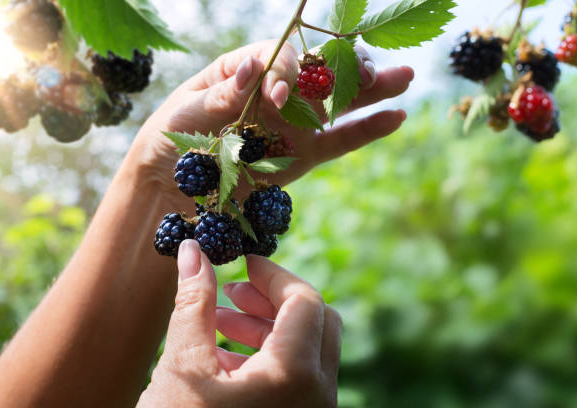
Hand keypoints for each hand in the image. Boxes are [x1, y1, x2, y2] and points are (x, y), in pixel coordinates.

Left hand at [128, 40, 413, 205]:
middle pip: (320, 72)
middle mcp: (275, 92)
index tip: (278, 95)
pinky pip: (341, 141)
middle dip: (345, 67)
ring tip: (406, 76)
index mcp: (245, 70)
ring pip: (339, 103)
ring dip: (372, 90)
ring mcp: (293, 124)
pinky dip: (368, 130)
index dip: (286, 70)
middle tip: (367, 69)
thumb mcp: (189, 110)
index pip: (279, 58)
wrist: (171, 189)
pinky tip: (397, 115)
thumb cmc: (171, 139)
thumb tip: (257, 65)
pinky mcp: (304, 156)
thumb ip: (226, 92)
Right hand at [138, 240, 341, 407]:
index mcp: (295, 375)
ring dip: (268, 328)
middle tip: (233, 292)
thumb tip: (193, 251)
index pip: (304, 299)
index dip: (272, 275)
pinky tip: (224, 357)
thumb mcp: (182, 367)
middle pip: (315, 320)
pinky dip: (270, 357)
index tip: (241, 264)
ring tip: (219, 320)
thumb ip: (192, 303)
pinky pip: (299, 378)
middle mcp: (317, 395)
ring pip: (308, 350)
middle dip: (273, 300)